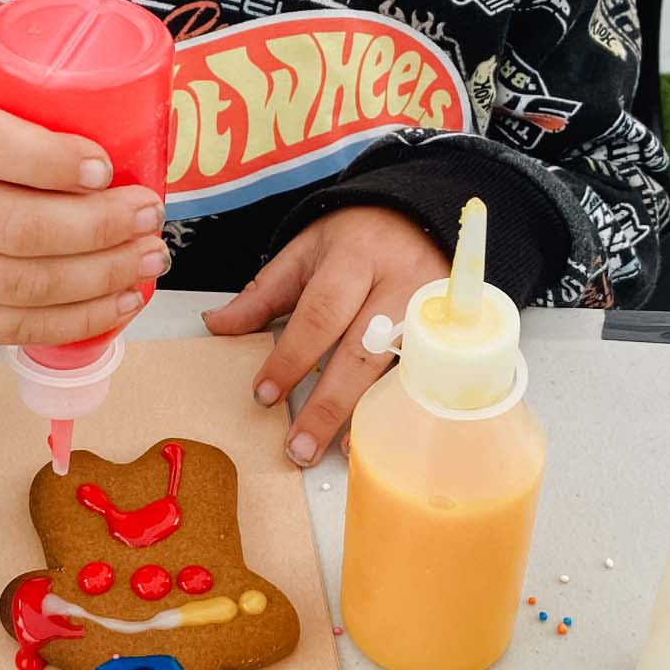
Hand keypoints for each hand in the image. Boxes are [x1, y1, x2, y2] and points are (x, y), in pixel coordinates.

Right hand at [0, 57, 168, 342]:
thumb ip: (16, 81)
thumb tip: (115, 77)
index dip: (48, 160)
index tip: (106, 167)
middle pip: (13, 228)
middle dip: (96, 227)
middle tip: (149, 213)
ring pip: (20, 285)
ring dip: (100, 276)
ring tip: (150, 255)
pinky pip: (13, 327)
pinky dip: (77, 320)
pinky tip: (122, 299)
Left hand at [203, 207, 447, 465]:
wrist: (416, 217)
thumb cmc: (355, 239)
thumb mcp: (304, 252)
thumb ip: (263, 293)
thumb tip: (217, 325)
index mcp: (355, 258)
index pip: (320, 314)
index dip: (292, 358)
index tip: (264, 395)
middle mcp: (399, 284)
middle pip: (361, 351)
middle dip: (327, 404)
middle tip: (297, 446)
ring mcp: (433, 311)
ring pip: (398, 372)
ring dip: (363, 416)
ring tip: (330, 451)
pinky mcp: (452, 333)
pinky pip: (423, 379)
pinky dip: (394, 412)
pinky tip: (372, 438)